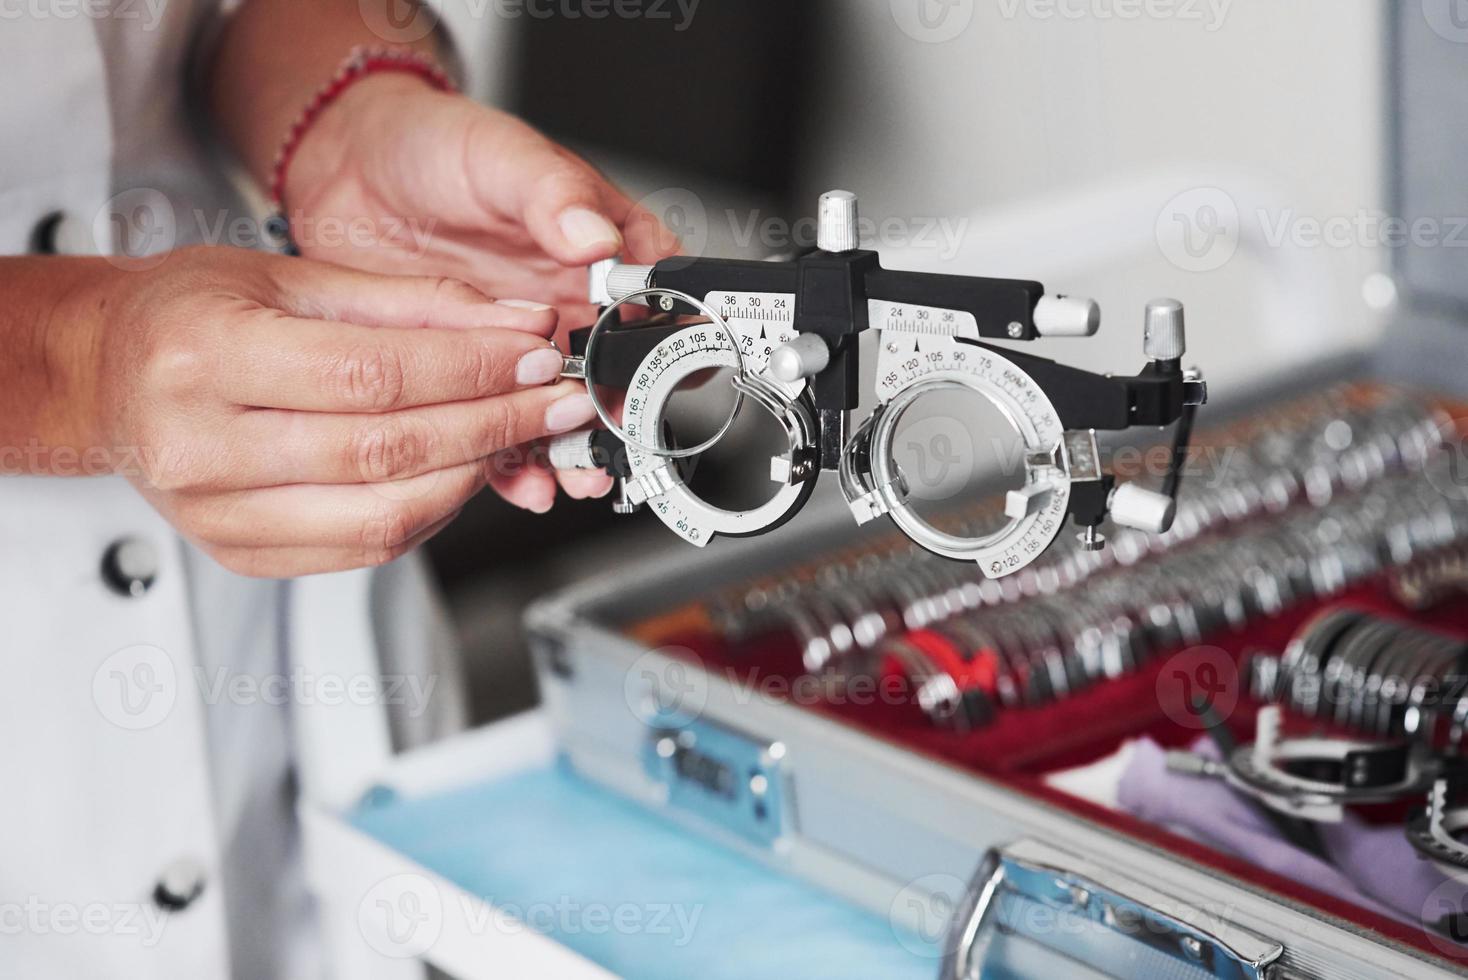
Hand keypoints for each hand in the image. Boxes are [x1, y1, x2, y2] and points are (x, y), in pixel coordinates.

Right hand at [71, 247, 600, 576]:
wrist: (105, 374)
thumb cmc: (188, 313)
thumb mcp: (289, 275)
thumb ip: (408, 300)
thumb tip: (515, 323)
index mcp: (202, 356)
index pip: (371, 373)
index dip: (470, 369)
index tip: (534, 356)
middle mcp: (199, 444)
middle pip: (385, 450)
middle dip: (493, 423)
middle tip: (554, 400)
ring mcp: (217, 513)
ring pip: (384, 515)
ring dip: (473, 474)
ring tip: (518, 434)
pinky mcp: (241, 553)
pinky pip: (365, 548)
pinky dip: (431, 511)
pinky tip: (462, 471)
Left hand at [281, 76, 679, 506]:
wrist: (350, 167)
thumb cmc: (435, 146)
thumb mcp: (502, 155)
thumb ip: (555, 194)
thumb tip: (598, 236)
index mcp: (602, 249)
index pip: (661, 301)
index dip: (672, 343)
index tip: (664, 374)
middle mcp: (570, 304)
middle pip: (619, 375)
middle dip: (619, 417)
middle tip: (611, 436)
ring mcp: (521, 346)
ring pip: (563, 412)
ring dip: (573, 451)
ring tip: (573, 473)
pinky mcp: (472, 375)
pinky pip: (503, 428)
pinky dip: (514, 462)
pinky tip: (521, 479)